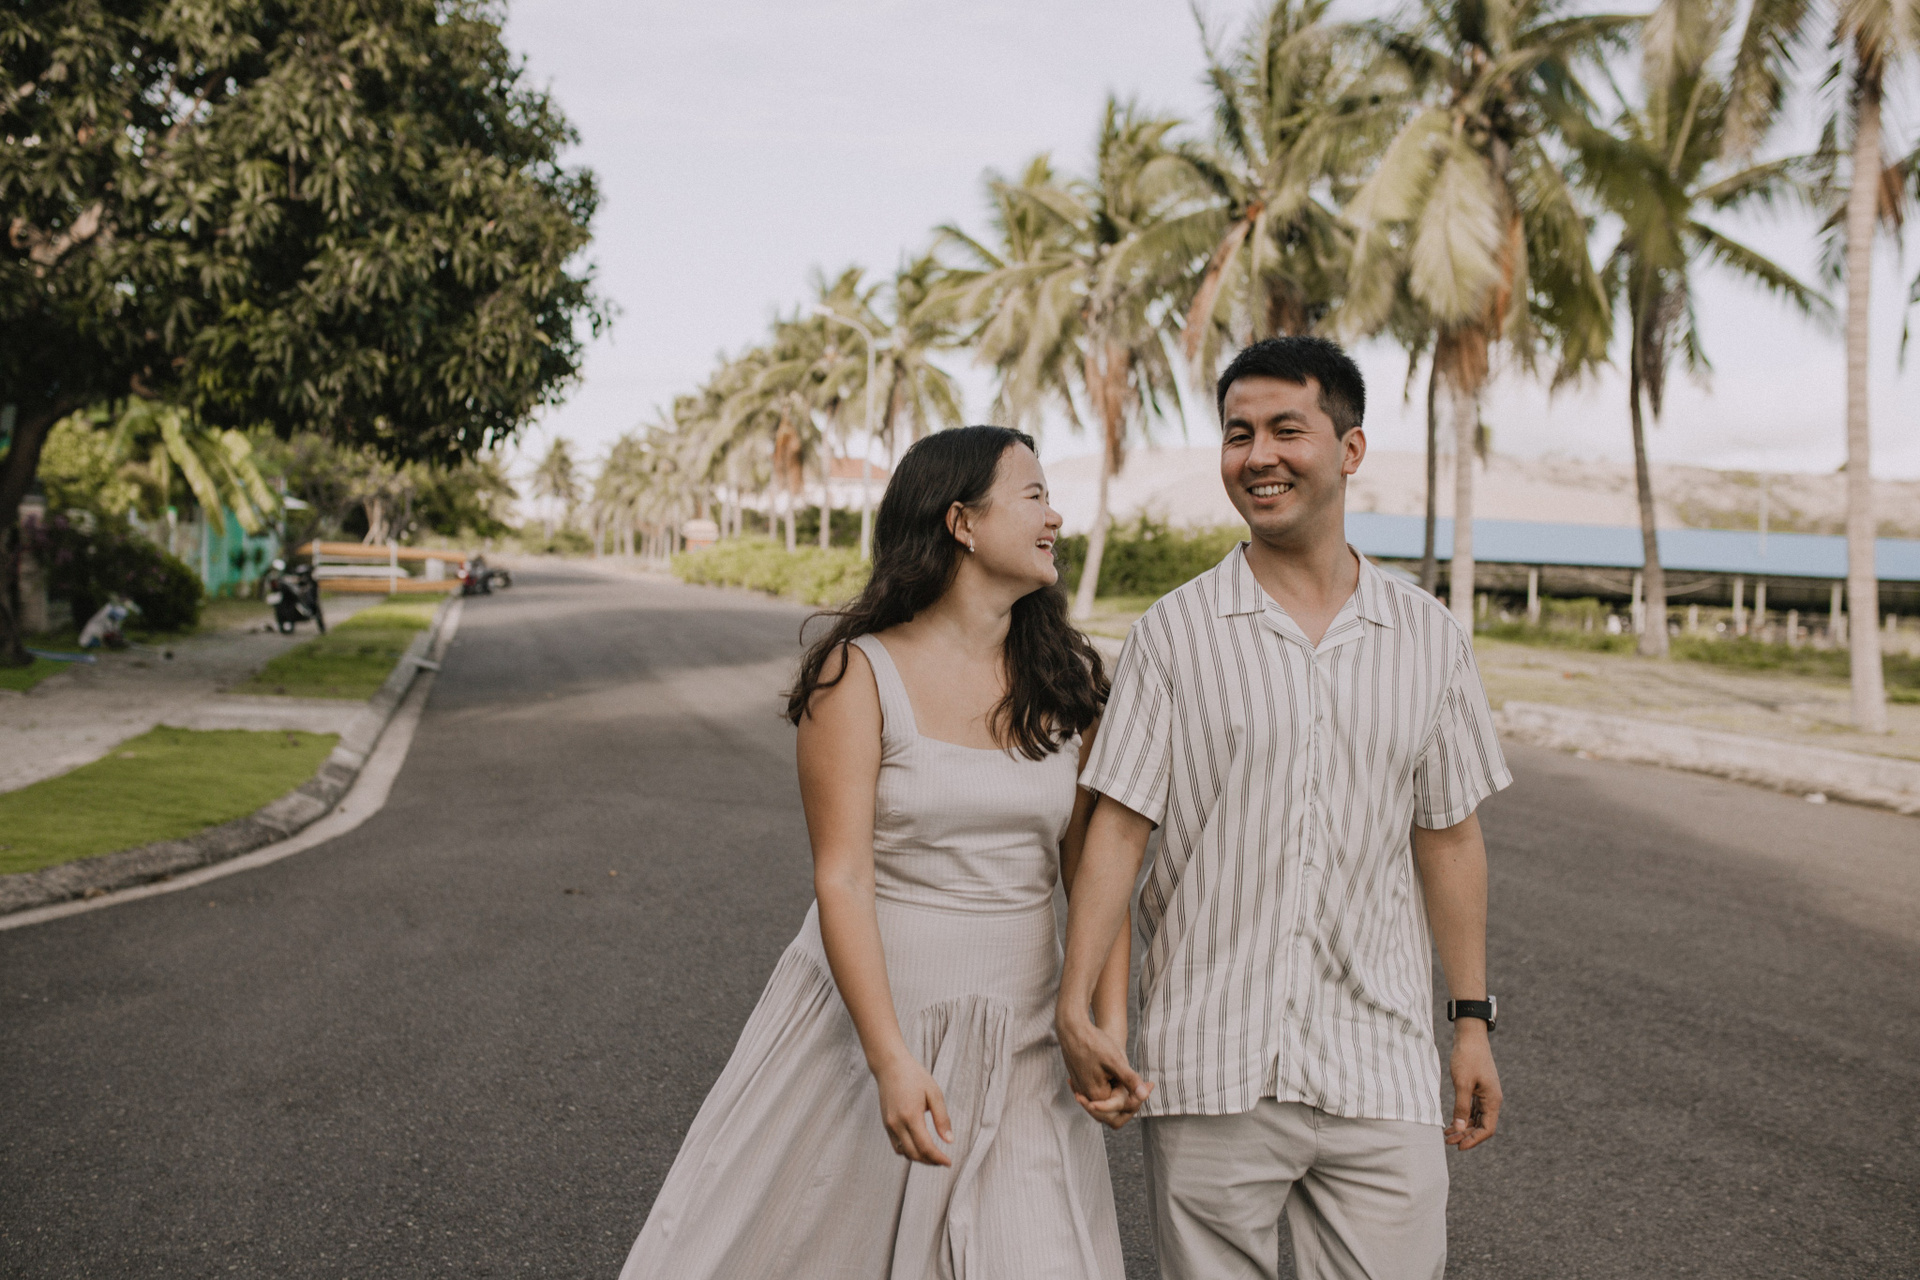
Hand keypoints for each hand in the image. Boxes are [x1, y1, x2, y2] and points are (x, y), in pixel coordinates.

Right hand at [873, 1052, 953, 1165]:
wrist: (890, 1066)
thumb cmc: (914, 1076)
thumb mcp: (934, 1093)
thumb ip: (942, 1118)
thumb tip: (949, 1140)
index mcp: (911, 1116)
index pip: (925, 1147)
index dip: (938, 1158)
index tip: (948, 1162)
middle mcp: (897, 1124)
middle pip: (914, 1154)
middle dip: (930, 1161)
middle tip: (943, 1161)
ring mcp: (889, 1125)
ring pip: (904, 1152)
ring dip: (919, 1158)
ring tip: (933, 1156)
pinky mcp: (886, 1124)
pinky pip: (896, 1146)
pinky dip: (908, 1151)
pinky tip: (919, 1147)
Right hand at [1057, 1013, 1151, 1129]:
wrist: (1072, 1029)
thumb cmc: (1094, 1043)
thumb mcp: (1115, 1061)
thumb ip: (1130, 1080)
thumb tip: (1145, 1095)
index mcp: (1097, 1095)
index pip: (1122, 1107)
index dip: (1138, 1098)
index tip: (1150, 1084)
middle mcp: (1087, 1096)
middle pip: (1114, 1109)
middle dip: (1130, 1098)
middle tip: (1146, 1084)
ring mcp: (1082, 1089)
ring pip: (1107, 1100)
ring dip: (1121, 1091)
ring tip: (1134, 1076)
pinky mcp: (1080, 1082)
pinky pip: (1099, 1091)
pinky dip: (1111, 1085)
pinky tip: (1118, 1074)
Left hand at [1445, 1022, 1500, 1150]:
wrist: (1470, 1036)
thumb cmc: (1467, 1057)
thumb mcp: (1462, 1084)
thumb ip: (1462, 1108)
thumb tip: (1461, 1130)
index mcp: (1493, 1100)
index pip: (1487, 1129)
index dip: (1474, 1140)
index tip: (1458, 1147)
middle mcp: (1492, 1099)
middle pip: (1482, 1126)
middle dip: (1466, 1136)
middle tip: (1447, 1142)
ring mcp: (1486, 1094)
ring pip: (1476, 1119)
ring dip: (1463, 1128)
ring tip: (1447, 1135)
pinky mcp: (1479, 1089)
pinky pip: (1473, 1109)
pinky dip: (1463, 1117)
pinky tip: (1451, 1123)